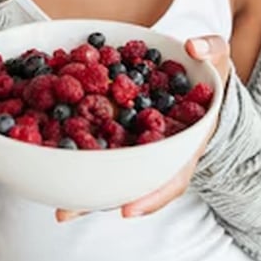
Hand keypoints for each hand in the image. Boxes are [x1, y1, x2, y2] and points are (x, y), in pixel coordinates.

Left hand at [56, 35, 232, 222]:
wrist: (194, 71)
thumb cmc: (205, 70)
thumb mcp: (216, 58)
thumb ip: (210, 49)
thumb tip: (193, 47)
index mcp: (185, 142)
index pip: (172, 176)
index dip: (151, 195)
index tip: (126, 210)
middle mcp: (157, 150)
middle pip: (129, 182)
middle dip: (99, 198)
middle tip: (66, 213)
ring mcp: (135, 142)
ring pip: (108, 168)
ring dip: (80, 186)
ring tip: (52, 204)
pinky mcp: (116, 129)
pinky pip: (94, 140)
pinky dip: (72, 146)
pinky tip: (44, 152)